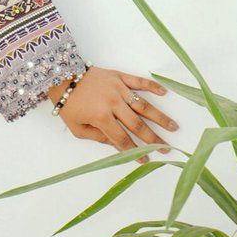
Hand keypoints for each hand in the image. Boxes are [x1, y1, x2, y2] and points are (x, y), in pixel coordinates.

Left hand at [51, 66, 179, 163]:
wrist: (62, 77)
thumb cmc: (69, 105)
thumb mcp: (78, 129)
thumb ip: (98, 138)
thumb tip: (118, 145)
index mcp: (101, 117)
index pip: (122, 138)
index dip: (135, 151)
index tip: (146, 159)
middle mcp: (112, 103)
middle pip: (137, 124)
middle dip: (153, 138)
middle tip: (166, 148)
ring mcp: (118, 88)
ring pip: (143, 105)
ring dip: (159, 117)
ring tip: (173, 126)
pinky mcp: (119, 76)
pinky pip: (138, 81)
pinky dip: (152, 86)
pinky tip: (164, 92)